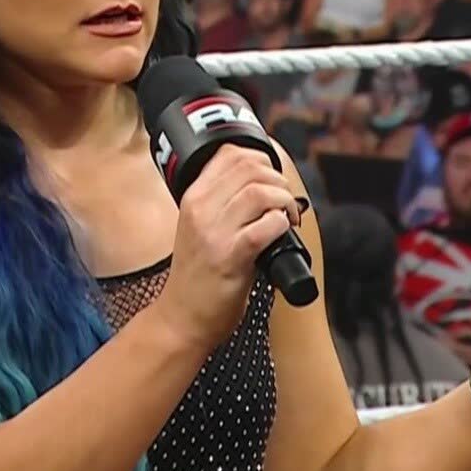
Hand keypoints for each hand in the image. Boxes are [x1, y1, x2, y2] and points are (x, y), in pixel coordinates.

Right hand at [156, 144, 301, 348]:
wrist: (182, 317)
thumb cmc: (196, 276)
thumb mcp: (197, 226)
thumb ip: (220, 201)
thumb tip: (261, 180)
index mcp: (192, 197)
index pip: (229, 153)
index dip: (260, 158)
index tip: (271, 176)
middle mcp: (200, 210)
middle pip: (249, 168)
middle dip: (278, 180)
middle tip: (283, 201)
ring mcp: (214, 233)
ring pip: (261, 193)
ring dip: (284, 201)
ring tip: (287, 217)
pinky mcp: (231, 257)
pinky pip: (267, 226)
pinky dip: (282, 225)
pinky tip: (280, 235)